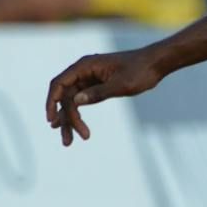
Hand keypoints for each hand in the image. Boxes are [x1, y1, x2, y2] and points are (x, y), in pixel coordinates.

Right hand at [45, 49, 163, 145]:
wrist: (155, 64)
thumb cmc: (140, 71)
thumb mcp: (121, 84)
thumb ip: (99, 92)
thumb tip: (76, 101)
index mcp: (85, 65)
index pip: (59, 84)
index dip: (52, 102)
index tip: (51, 120)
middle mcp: (83, 71)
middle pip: (65, 96)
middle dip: (64, 118)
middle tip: (67, 140)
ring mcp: (89, 79)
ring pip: (72, 101)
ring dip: (69, 120)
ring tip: (68, 142)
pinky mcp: (96, 86)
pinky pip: (82, 101)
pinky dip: (78, 114)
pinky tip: (75, 127)